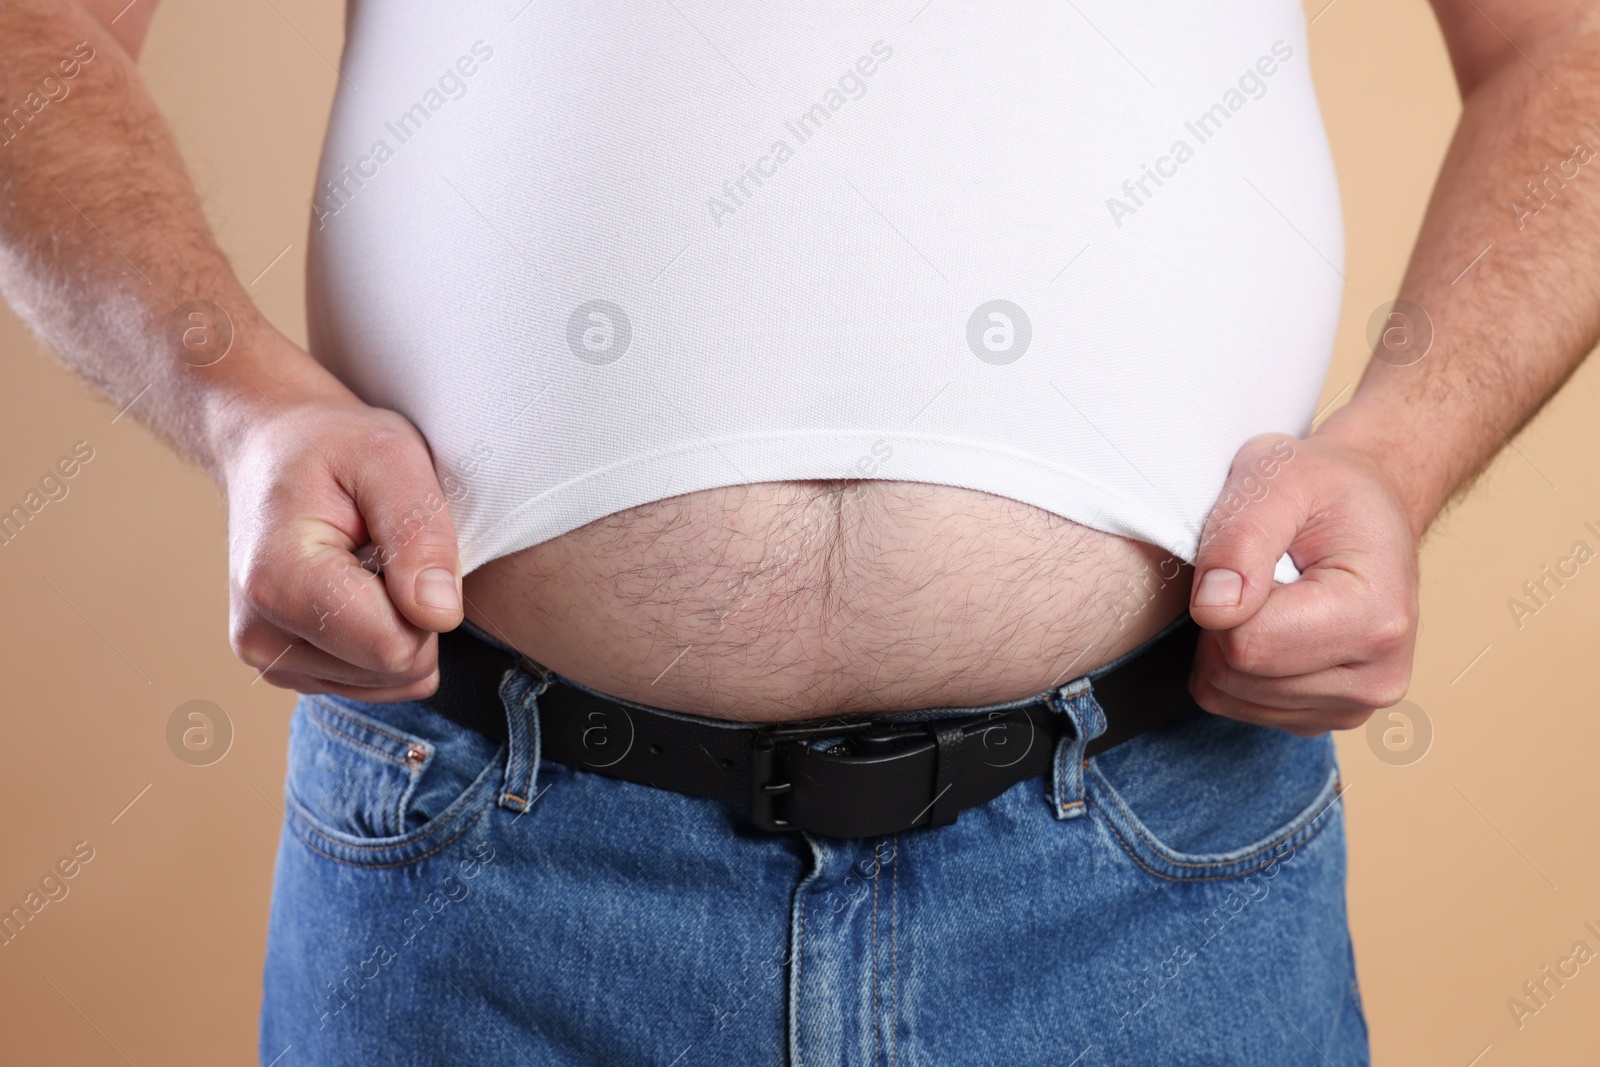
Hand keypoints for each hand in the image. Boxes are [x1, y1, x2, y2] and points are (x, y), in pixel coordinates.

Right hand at [219, 380, 462, 699]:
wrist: (273, 450)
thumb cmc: (335, 447)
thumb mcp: (391, 458)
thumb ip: (420, 534)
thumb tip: (440, 615)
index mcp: (279, 585)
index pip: (395, 648)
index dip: (427, 602)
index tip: (400, 545)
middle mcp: (262, 638)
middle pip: (398, 668)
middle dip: (416, 612)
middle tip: (386, 548)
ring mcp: (273, 660)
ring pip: (393, 680)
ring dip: (401, 622)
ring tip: (369, 561)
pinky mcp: (292, 669)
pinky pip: (379, 680)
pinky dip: (385, 636)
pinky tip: (360, 587)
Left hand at [1185, 430, 1419, 735]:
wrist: (1365, 509)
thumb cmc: (1326, 489)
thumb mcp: (1279, 480)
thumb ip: (1239, 540)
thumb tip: (1214, 609)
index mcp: (1376, 620)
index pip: (1248, 643)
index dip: (1222, 596)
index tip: (1253, 555)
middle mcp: (1375, 678)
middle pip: (1234, 674)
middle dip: (1224, 619)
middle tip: (1259, 572)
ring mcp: (1351, 706)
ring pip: (1228, 693)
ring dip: (1225, 641)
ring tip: (1269, 593)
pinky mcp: (1320, 716)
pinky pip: (1232, 704)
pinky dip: (1231, 664)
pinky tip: (1269, 623)